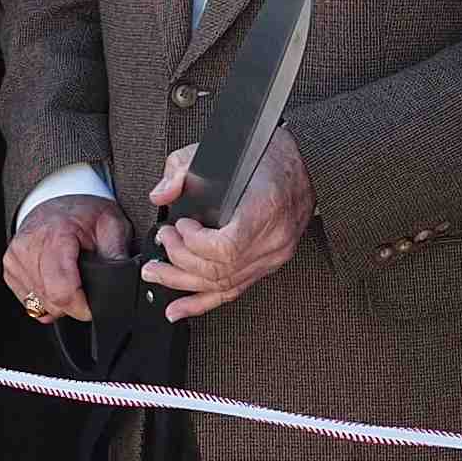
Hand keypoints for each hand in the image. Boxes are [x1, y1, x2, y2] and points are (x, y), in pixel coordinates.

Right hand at [7, 194, 129, 322]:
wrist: (57, 200)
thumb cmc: (83, 213)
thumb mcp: (111, 224)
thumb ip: (117, 254)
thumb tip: (121, 284)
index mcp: (55, 236)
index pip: (62, 291)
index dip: (81, 307)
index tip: (92, 307)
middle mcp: (29, 246)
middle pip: (51, 301)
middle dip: (73, 305)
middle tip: (85, 288)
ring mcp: (15, 258)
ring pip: (40, 305)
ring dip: (58, 302)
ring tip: (70, 278)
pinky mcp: (9, 268)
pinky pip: (29, 301)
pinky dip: (45, 298)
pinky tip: (55, 280)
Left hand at [146, 126, 307, 320]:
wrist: (304, 164)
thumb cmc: (266, 156)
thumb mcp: (217, 151)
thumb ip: (182, 171)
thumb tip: (161, 195)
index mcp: (264, 208)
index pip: (227, 248)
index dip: (195, 244)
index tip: (182, 225)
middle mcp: (272, 238)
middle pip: (220, 270)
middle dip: (179, 261)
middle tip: (162, 244)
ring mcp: (274, 255)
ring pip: (224, 285)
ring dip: (184, 283)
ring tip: (157, 275)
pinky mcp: (271, 263)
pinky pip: (236, 289)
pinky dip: (204, 302)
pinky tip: (180, 309)